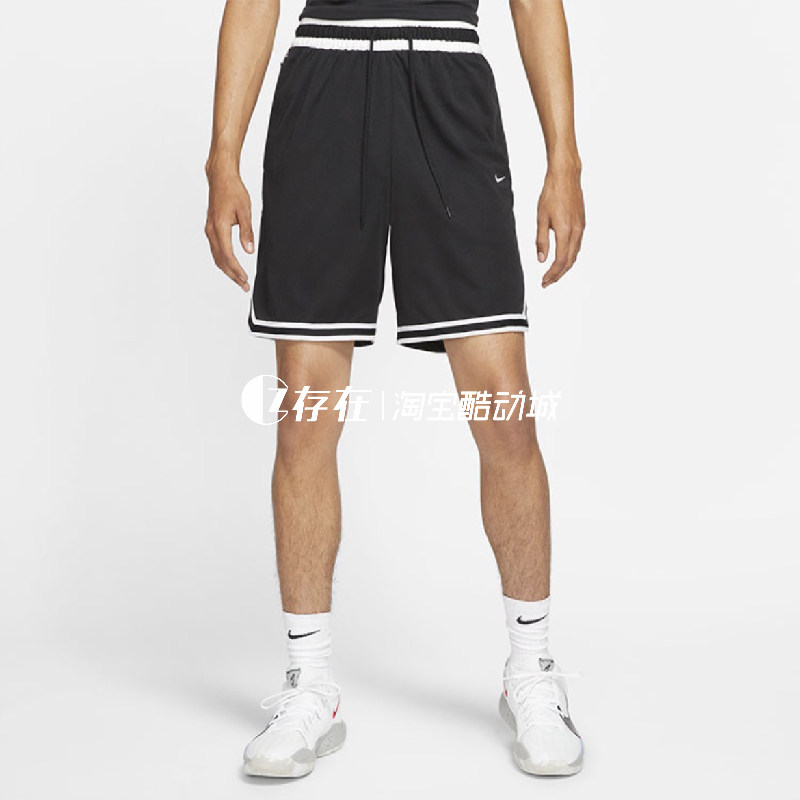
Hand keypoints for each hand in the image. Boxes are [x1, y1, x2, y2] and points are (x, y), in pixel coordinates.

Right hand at [205, 163, 253, 291]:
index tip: (245, 280)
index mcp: (219, 227)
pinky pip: (216, 250)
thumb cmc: (233, 191)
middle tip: (244, 286)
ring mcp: (209, 230)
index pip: (228, 256)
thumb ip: (247, 232)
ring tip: (239, 279)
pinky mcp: (211, 228)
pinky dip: (223, 261)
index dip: (237, 270)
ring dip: (227, 270)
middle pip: (220, 260)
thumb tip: (249, 251)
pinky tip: (231, 265)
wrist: (220, 178)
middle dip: (232, 275)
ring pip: (217, 256)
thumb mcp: (245, 211)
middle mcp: (211, 231)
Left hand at [536, 165, 584, 287]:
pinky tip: (563, 258)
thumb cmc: (552, 193)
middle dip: (558, 274)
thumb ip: (541, 240)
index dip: (552, 274)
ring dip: (565, 266)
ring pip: (575, 254)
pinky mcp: (582, 223)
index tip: (544, 281)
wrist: (566, 177)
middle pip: (569, 261)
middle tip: (547, 282)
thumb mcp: (541, 218)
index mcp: (565, 231)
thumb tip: (541, 259)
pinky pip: (578, 245)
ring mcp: (581, 227)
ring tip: (554, 274)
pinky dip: (570, 256)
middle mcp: (576, 231)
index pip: (560, 261)